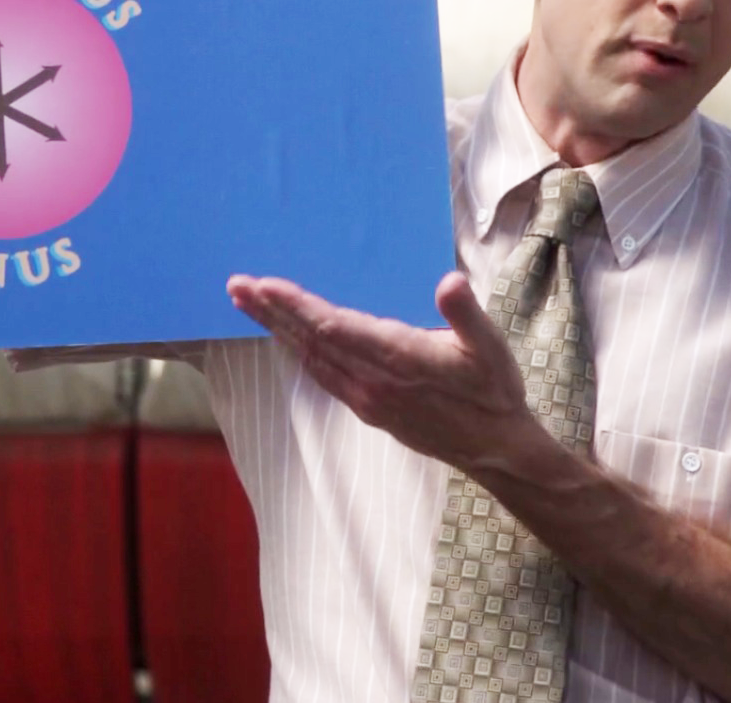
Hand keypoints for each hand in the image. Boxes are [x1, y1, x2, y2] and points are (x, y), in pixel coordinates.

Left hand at [226, 271, 554, 474]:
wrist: (494, 449)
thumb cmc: (494, 390)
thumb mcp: (492, 346)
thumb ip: (467, 313)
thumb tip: (449, 282)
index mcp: (399, 358)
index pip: (335, 327)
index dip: (296, 306)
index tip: (265, 286)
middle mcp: (374, 381)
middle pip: (310, 340)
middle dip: (271, 312)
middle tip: (236, 285)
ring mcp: (367, 398)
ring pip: (311, 358)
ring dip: (277, 329)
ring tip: (247, 303)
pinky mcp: (368, 408)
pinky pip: (322, 375)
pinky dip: (298, 352)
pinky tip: (285, 339)